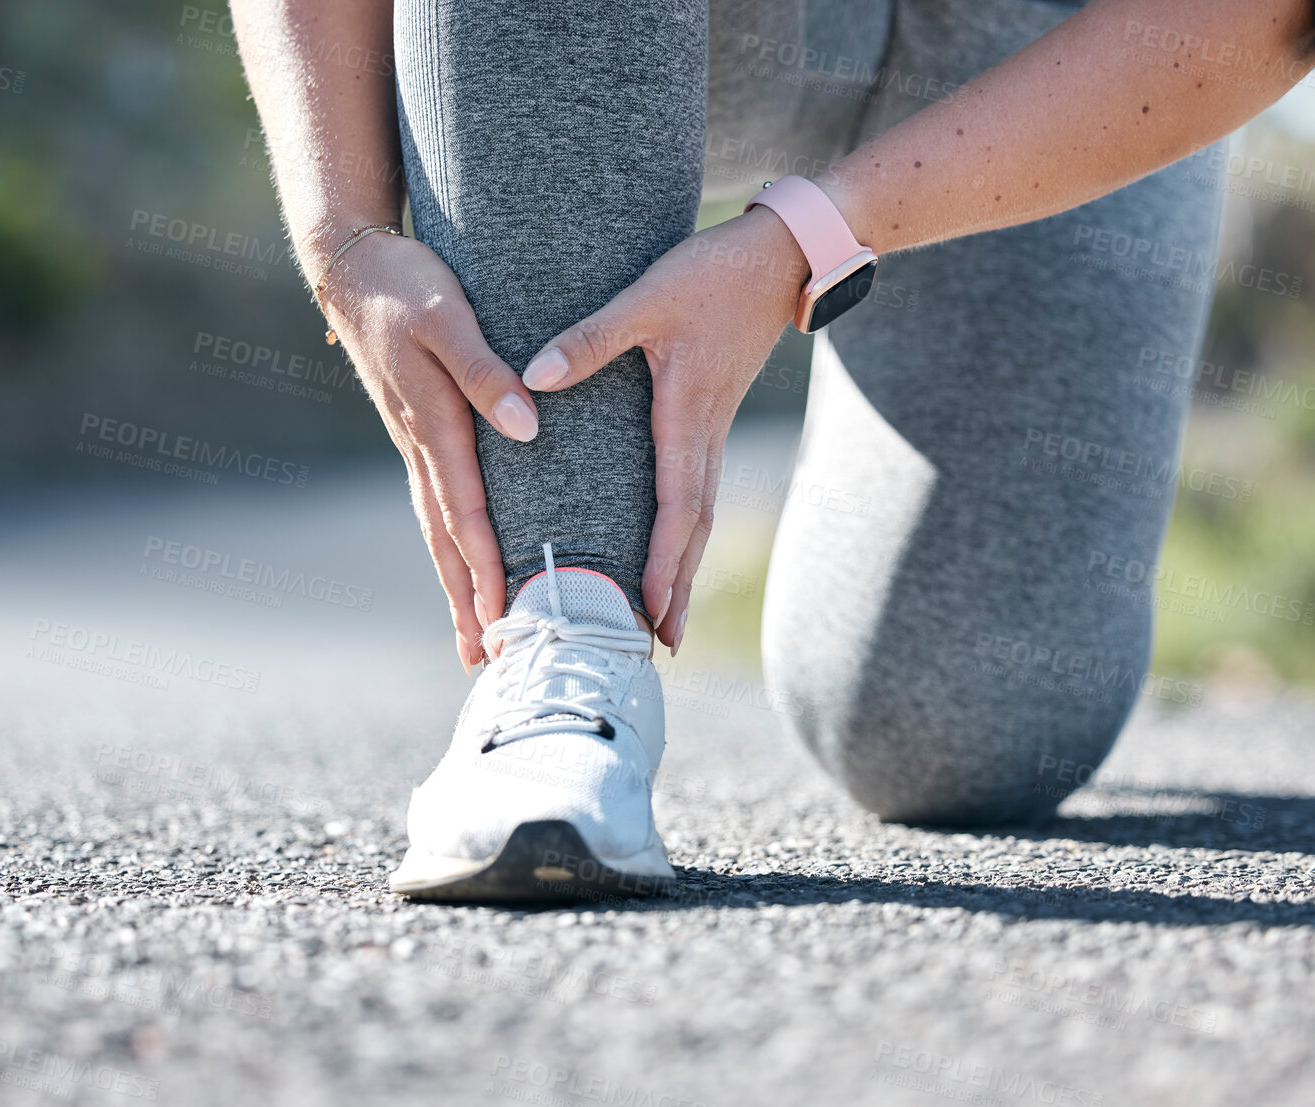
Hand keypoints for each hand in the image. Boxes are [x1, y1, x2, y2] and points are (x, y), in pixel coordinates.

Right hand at [319, 230, 540, 670]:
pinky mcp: (416, 432)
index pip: (465, 512)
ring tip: (471, 638)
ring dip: (455, 584)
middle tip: (482, 660)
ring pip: (437, 527)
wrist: (352, 266)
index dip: (486, 566)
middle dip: (466, 602)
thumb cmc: (406, 285)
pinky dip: (449, 544)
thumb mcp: (449, 317)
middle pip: (445, 539)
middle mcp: (421, 446)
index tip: (503, 617)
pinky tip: (460, 566)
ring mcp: (414, 443)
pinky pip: (435, 502)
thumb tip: (528, 428)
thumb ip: (486, 371)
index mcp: (434, 424)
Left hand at [517, 208, 807, 652]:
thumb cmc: (713, 273)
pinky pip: (698, 486)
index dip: (662, 559)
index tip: (648, 606)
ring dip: (684, 564)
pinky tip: (673, 546)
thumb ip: (591, 337)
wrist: (781, 255)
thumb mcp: (647, 296)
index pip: (677, 504)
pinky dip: (686, 528)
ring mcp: (712, 425)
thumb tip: (534, 378)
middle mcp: (704, 431)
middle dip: (678, 585)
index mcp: (687, 413)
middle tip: (663, 643)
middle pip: (694, 526)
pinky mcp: (711, 414)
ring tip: (668, 616)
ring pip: (700, 511)